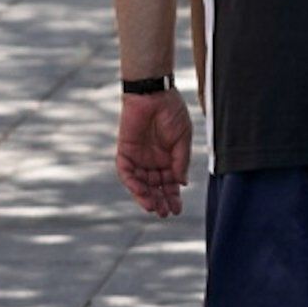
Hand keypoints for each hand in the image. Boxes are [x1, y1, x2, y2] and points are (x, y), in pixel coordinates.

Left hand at [115, 91, 193, 215]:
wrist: (154, 93)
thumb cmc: (171, 111)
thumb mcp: (183, 138)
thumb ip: (181, 161)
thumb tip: (181, 183)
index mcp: (168, 159)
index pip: (169, 184)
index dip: (173, 197)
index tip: (177, 210)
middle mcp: (153, 161)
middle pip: (155, 187)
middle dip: (159, 201)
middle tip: (164, 212)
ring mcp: (139, 157)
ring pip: (140, 183)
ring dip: (145, 196)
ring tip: (152, 206)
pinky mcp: (125, 151)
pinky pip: (126, 172)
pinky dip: (132, 183)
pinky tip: (141, 191)